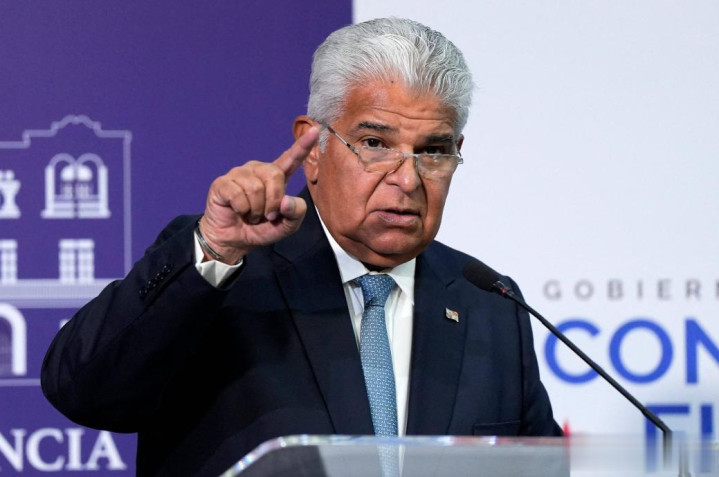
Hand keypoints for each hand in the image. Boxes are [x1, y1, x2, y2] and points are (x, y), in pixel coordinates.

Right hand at [199, 126, 319, 263]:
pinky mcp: (223, 183)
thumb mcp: (287, 226)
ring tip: (251, 215)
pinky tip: (237, 211)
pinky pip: (238, 195)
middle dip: (273, 201)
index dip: (303, 145)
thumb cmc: (261, 229)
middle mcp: (258, 171)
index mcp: (276, 177)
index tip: (315, 130)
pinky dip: (242, 210)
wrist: (234, 241)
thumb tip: (285, 201)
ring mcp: (239, 175)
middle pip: (274, 175)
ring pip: (256, 187)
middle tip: (266, 216)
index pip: (291, 158)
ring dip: (256, 210)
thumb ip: (296, 214)